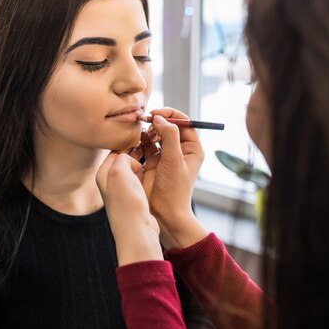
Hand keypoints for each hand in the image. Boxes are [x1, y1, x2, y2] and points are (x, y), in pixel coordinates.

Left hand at [96, 152, 162, 264]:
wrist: (137, 231)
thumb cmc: (127, 203)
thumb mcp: (120, 172)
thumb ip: (122, 158)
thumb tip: (130, 158)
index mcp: (103, 174)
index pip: (115, 151)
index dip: (128, 144)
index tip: (141, 137)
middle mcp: (110, 182)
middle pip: (124, 159)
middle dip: (135, 151)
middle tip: (149, 142)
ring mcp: (122, 191)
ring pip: (133, 168)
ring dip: (142, 161)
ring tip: (154, 152)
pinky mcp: (134, 199)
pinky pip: (140, 179)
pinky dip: (146, 173)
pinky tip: (153, 171)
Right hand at [130, 107, 208, 249]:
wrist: (165, 214)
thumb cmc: (175, 190)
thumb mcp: (173, 160)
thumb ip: (168, 136)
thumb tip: (159, 119)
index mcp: (192, 149)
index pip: (184, 122)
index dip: (170, 115)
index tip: (156, 114)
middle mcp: (180, 151)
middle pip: (169, 126)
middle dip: (157, 122)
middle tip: (146, 123)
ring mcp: (166, 156)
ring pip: (156, 135)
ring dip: (148, 132)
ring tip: (142, 136)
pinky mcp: (153, 163)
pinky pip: (146, 145)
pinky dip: (140, 142)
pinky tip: (136, 143)